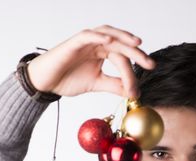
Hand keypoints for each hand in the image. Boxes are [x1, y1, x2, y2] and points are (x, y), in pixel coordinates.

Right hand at [26, 25, 155, 98]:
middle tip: (150, 64)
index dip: (134, 70)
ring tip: (137, 44)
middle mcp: (96, 44)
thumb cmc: (67, 79)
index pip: (123, 57)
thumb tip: (133, 92)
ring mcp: (86, 41)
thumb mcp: (96, 83)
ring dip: (123, 37)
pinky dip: (99, 35)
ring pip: (108, 34)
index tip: (139, 89)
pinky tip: (110, 40)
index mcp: (102, 52)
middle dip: (137, 53)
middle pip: (121, 44)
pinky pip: (88, 35)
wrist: (45, 83)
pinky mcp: (74, 42)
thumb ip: (114, 85)